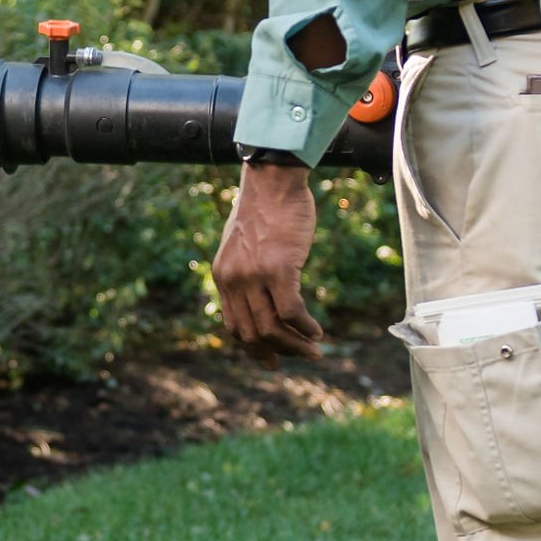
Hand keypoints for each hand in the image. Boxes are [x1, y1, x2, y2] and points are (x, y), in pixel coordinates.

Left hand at [214, 161, 323, 360]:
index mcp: (223, 276)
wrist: (272, 181)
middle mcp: (234, 280)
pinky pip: (290, 312)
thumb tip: (260, 294)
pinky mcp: (278, 268)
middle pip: (253, 333)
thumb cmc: (264, 209)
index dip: (254, 348)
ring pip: (272, 328)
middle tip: (301, 357)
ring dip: (295, 346)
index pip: (234, 326)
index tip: (271, 358)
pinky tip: (317, 331)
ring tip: (314, 351)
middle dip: (278, 353)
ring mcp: (254, 275)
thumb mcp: (243, 243)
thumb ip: (245, 270)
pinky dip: (305, 328)